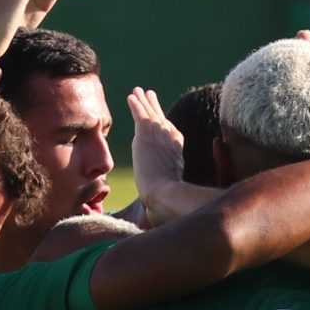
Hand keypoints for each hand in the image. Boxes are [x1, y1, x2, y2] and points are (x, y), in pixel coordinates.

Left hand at [125, 87, 187, 206]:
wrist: (164, 196)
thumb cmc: (166, 206)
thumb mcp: (167, 200)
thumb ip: (160, 203)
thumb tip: (150, 218)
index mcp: (177, 155)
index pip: (171, 135)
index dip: (166, 125)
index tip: (163, 120)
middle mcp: (170, 141)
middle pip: (162, 119)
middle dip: (155, 107)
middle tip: (150, 95)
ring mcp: (159, 135)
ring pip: (150, 113)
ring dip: (144, 101)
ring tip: (139, 91)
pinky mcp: (146, 133)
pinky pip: (140, 113)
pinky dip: (136, 103)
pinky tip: (131, 96)